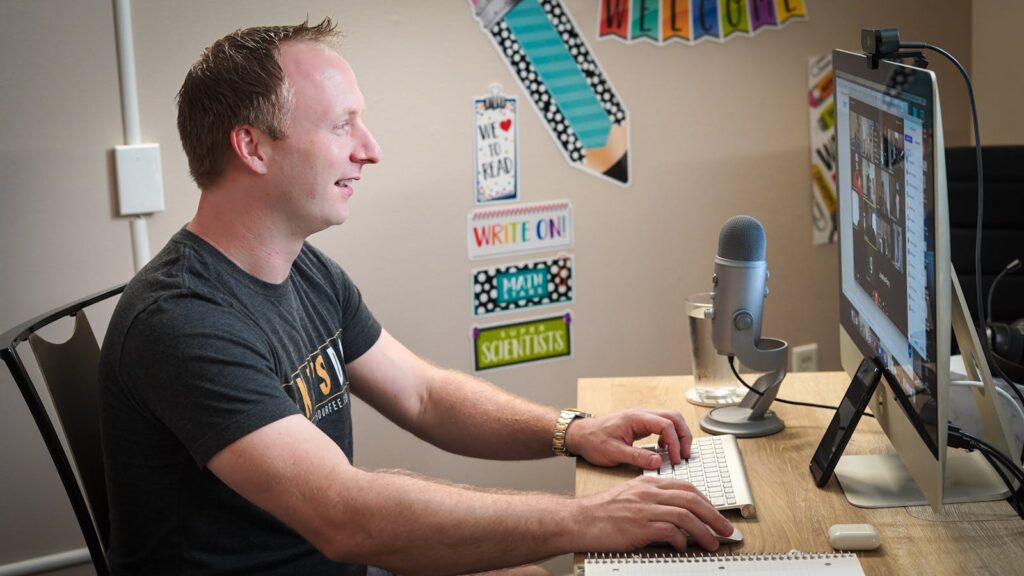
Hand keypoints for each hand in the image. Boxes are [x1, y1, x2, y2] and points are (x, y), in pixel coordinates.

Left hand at [566, 409, 691, 468]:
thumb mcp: (614, 453)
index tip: (677, 459)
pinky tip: (663, 450)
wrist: (579, 435)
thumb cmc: (593, 441)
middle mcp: (641, 414)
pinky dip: (669, 436)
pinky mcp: (640, 425)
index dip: (675, 443)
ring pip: (670, 419)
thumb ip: (637, 457)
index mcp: (636, 418)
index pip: (666, 425)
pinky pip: (662, 425)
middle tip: (685, 455)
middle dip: (683, 435)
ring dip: (678, 435)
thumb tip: (658, 462)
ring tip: (679, 453)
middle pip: (673, 417)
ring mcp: (641, 418)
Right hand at [572, 475, 732, 551]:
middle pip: (692, 499)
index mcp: (647, 483)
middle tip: (725, 529)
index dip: (706, 500)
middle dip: (714, 515)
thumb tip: (676, 516)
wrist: (579, 520)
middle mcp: (648, 492)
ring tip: (712, 543)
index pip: (686, 486)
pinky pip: (670, 531)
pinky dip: (682, 540)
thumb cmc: (601, 512)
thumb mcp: (630, 496)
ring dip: (704, 531)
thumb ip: (652, 501)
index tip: (715, 513)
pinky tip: (684, 547)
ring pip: (686, 515)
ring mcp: (644, 508)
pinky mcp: (639, 526)